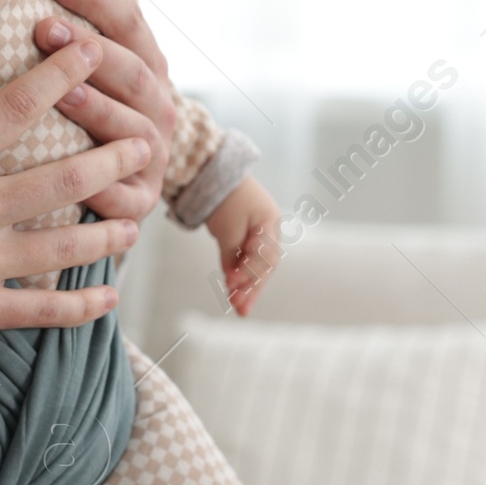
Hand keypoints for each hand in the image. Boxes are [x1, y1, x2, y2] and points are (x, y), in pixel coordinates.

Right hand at [0, 34, 150, 334]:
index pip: (16, 107)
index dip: (61, 74)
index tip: (94, 50)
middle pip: (62, 179)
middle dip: (112, 158)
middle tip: (146, 145)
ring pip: (64, 244)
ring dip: (108, 229)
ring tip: (139, 216)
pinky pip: (42, 307)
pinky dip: (81, 304)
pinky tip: (109, 296)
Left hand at [30, 0, 177, 218]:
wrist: (143, 179)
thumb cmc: (112, 106)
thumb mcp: (120, 59)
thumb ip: (115, 16)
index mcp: (151, 67)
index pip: (130, 22)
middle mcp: (159, 108)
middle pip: (132, 75)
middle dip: (90, 53)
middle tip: (45, 29)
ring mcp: (152, 155)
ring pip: (128, 132)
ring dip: (97, 110)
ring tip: (62, 93)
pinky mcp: (138, 202)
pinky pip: (121, 196)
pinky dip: (101, 187)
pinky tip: (73, 174)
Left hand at [206, 175, 280, 315]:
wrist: (215, 173)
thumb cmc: (223, 197)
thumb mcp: (227, 226)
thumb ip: (232, 254)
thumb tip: (233, 280)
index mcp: (269, 223)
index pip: (264, 257)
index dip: (249, 274)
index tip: (232, 285)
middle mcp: (270, 230)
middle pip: (265, 265)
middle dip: (253, 288)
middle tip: (241, 311)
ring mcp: (261, 233)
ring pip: (258, 265)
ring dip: (247, 285)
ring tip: (237, 307)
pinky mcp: (249, 236)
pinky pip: (248, 259)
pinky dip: (241, 273)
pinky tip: (233, 289)